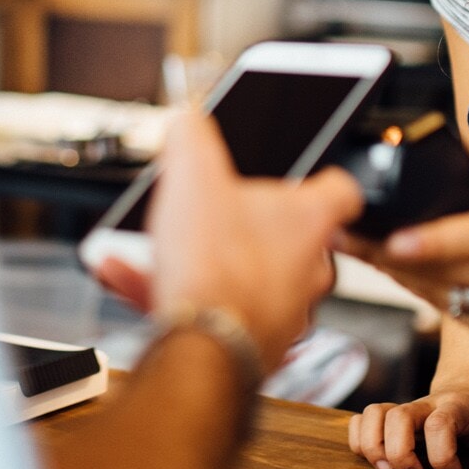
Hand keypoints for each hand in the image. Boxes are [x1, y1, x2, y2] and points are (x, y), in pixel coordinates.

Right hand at [113, 111, 364, 371]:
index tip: (306, 176)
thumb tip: (186, 120)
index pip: (342, 191)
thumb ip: (191, 137)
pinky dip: (173, 291)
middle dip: (244, 223)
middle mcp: (308, 270)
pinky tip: (126, 275)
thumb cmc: (215, 266)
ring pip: (241, 275)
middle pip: (288, 236)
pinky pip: (213, 309)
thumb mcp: (193, 175)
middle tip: (209, 211)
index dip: (322, 179)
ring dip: (199, 259)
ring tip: (154, 246)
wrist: (201, 348)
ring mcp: (283, 312)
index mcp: (309, 221)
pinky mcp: (252, 345)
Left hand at [338, 143, 468, 345]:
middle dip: (387, 253)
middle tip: (340, 229)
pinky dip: (416, 288)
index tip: (393, 237)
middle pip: (446, 271)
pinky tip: (387, 265)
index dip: (433, 241)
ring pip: (440, 295)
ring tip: (348, 244)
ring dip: (391, 272)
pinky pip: (450, 310)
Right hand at [347, 386, 468, 468]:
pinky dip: (359, 440)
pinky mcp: (388, 418)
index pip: (440, 424)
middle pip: (398, 416)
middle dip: (400, 453)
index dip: (443, 456)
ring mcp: (404, 410)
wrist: (468, 389)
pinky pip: (360, 420)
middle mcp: (424, 405)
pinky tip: (377, 459)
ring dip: (373, 446)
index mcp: (456, 407)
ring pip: (372, 414)